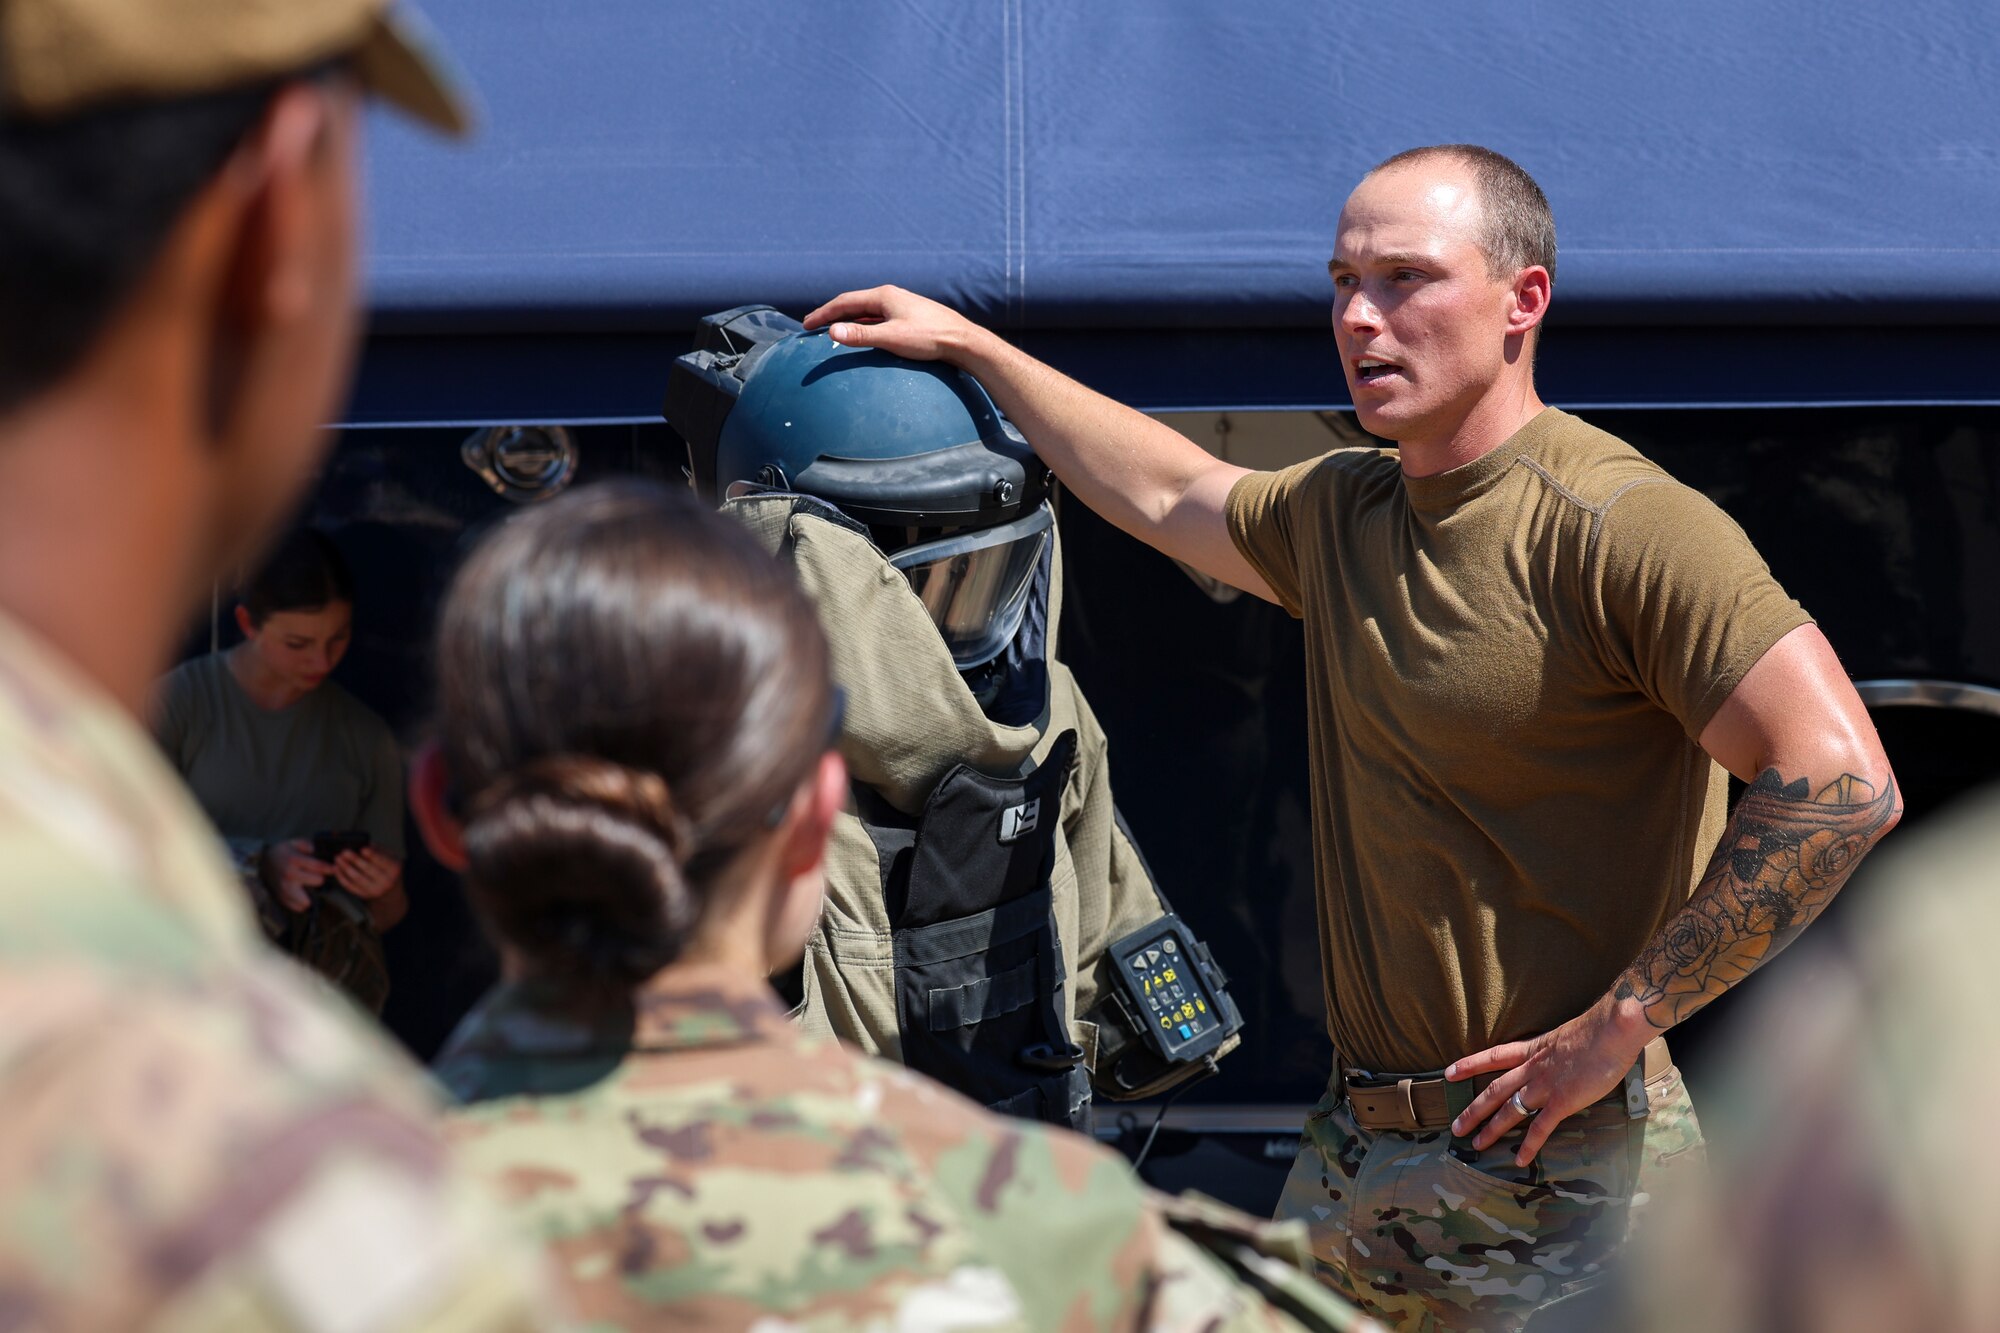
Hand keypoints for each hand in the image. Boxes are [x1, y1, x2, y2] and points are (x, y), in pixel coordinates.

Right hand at [260, 839, 332, 912]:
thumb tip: (317, 850)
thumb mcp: (294, 842)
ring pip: (306, 900)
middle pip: (317, 881)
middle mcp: (289, 875)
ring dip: (312, 894)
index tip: (335, 868)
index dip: (330, 868)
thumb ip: (308, 845)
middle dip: (320, 878)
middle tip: (318, 876)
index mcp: (294, 860)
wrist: (264, 861)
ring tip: (311, 887)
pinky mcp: (281, 897)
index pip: (318, 867)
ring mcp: (284, 888)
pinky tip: (303, 894)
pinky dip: (302, 902)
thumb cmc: (283, 852)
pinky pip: (297, 907)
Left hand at [331, 848, 406, 931]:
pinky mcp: (364, 895)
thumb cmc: (387, 867)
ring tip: (338, 858)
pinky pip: (350, 886)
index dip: (373, 855)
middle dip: (355, 860)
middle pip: (368, 869)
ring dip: (345, 867)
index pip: (383, 861)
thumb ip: (377, 850)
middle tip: (344, 852)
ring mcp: (375, 890)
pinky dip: (341, 877)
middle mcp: (386, 881)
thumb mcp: (389, 857)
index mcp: (394, 868)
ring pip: (357, 878)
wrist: (391, 888)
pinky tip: (337, 868)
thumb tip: (362, 844)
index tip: (363, 848)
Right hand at [801, 285, 985, 364]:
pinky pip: (878, 317)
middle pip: (854, 303)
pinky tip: (864, 334)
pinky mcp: (910, 316)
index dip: (823, 313)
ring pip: (867, 310)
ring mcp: (901, 305)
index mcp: (883, 296)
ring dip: (848, 319)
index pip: (844, 302)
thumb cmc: (929, 338)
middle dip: (832, 314)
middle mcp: (891, 296)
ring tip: (834, 330)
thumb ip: (861, 335)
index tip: (807, 325)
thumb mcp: (892, 338)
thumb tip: (832, 330)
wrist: (963, 341)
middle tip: (814, 325)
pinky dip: (864, 324)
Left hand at [1446, 993, 1652, 1165]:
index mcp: (1533, 1050)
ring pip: (1510, 1110)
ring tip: (1476, 1144)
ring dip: (1491, 1129)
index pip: (1493, 1057)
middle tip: (1455, 1127)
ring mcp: (1545, 1086)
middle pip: (1494, 1090)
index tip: (1449, 1072)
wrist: (1611, 1030)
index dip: (1470, 1065)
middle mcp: (1532, 1069)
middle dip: (1473, 1109)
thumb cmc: (1598, 1030)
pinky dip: (1529, 1145)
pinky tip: (1519, 1160)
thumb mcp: (1567, 1036)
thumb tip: (1563, 1059)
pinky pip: (1540, 1128)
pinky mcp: (1563, 1102)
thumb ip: (1558, 1051)